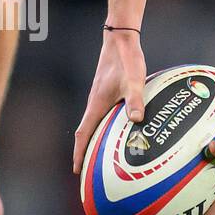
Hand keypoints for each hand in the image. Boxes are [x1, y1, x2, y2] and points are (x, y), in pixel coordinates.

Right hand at [72, 31, 146, 173]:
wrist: (120, 40)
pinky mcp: (108, 94)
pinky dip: (105, 130)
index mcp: (97, 105)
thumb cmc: (127, 60)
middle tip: (87, 174)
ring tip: (101, 159)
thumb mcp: (135, 80)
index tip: (77, 171)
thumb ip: (136, 100)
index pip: (83, 134)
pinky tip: (118, 134)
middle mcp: (95, 104)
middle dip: (85, 154)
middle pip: (86, 134)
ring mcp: (101, 99)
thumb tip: (136, 120)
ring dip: (95, 142)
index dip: (79, 153)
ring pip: (95, 126)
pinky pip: (103, 117)